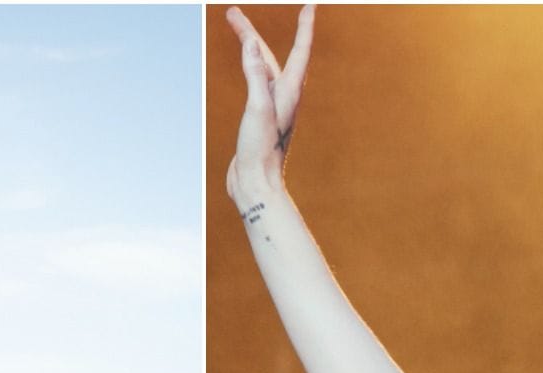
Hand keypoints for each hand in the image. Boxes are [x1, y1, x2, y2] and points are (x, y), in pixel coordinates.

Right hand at [226, 5, 315, 202]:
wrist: (257, 185)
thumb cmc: (260, 150)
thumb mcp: (257, 108)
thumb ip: (255, 76)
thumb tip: (250, 46)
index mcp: (289, 92)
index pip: (300, 50)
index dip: (305, 26)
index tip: (310, 4)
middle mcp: (283, 96)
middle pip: (268, 55)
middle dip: (250, 32)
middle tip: (231, 13)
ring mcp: (271, 106)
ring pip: (260, 67)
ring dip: (248, 47)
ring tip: (234, 30)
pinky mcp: (259, 116)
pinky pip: (255, 82)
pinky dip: (248, 67)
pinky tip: (246, 66)